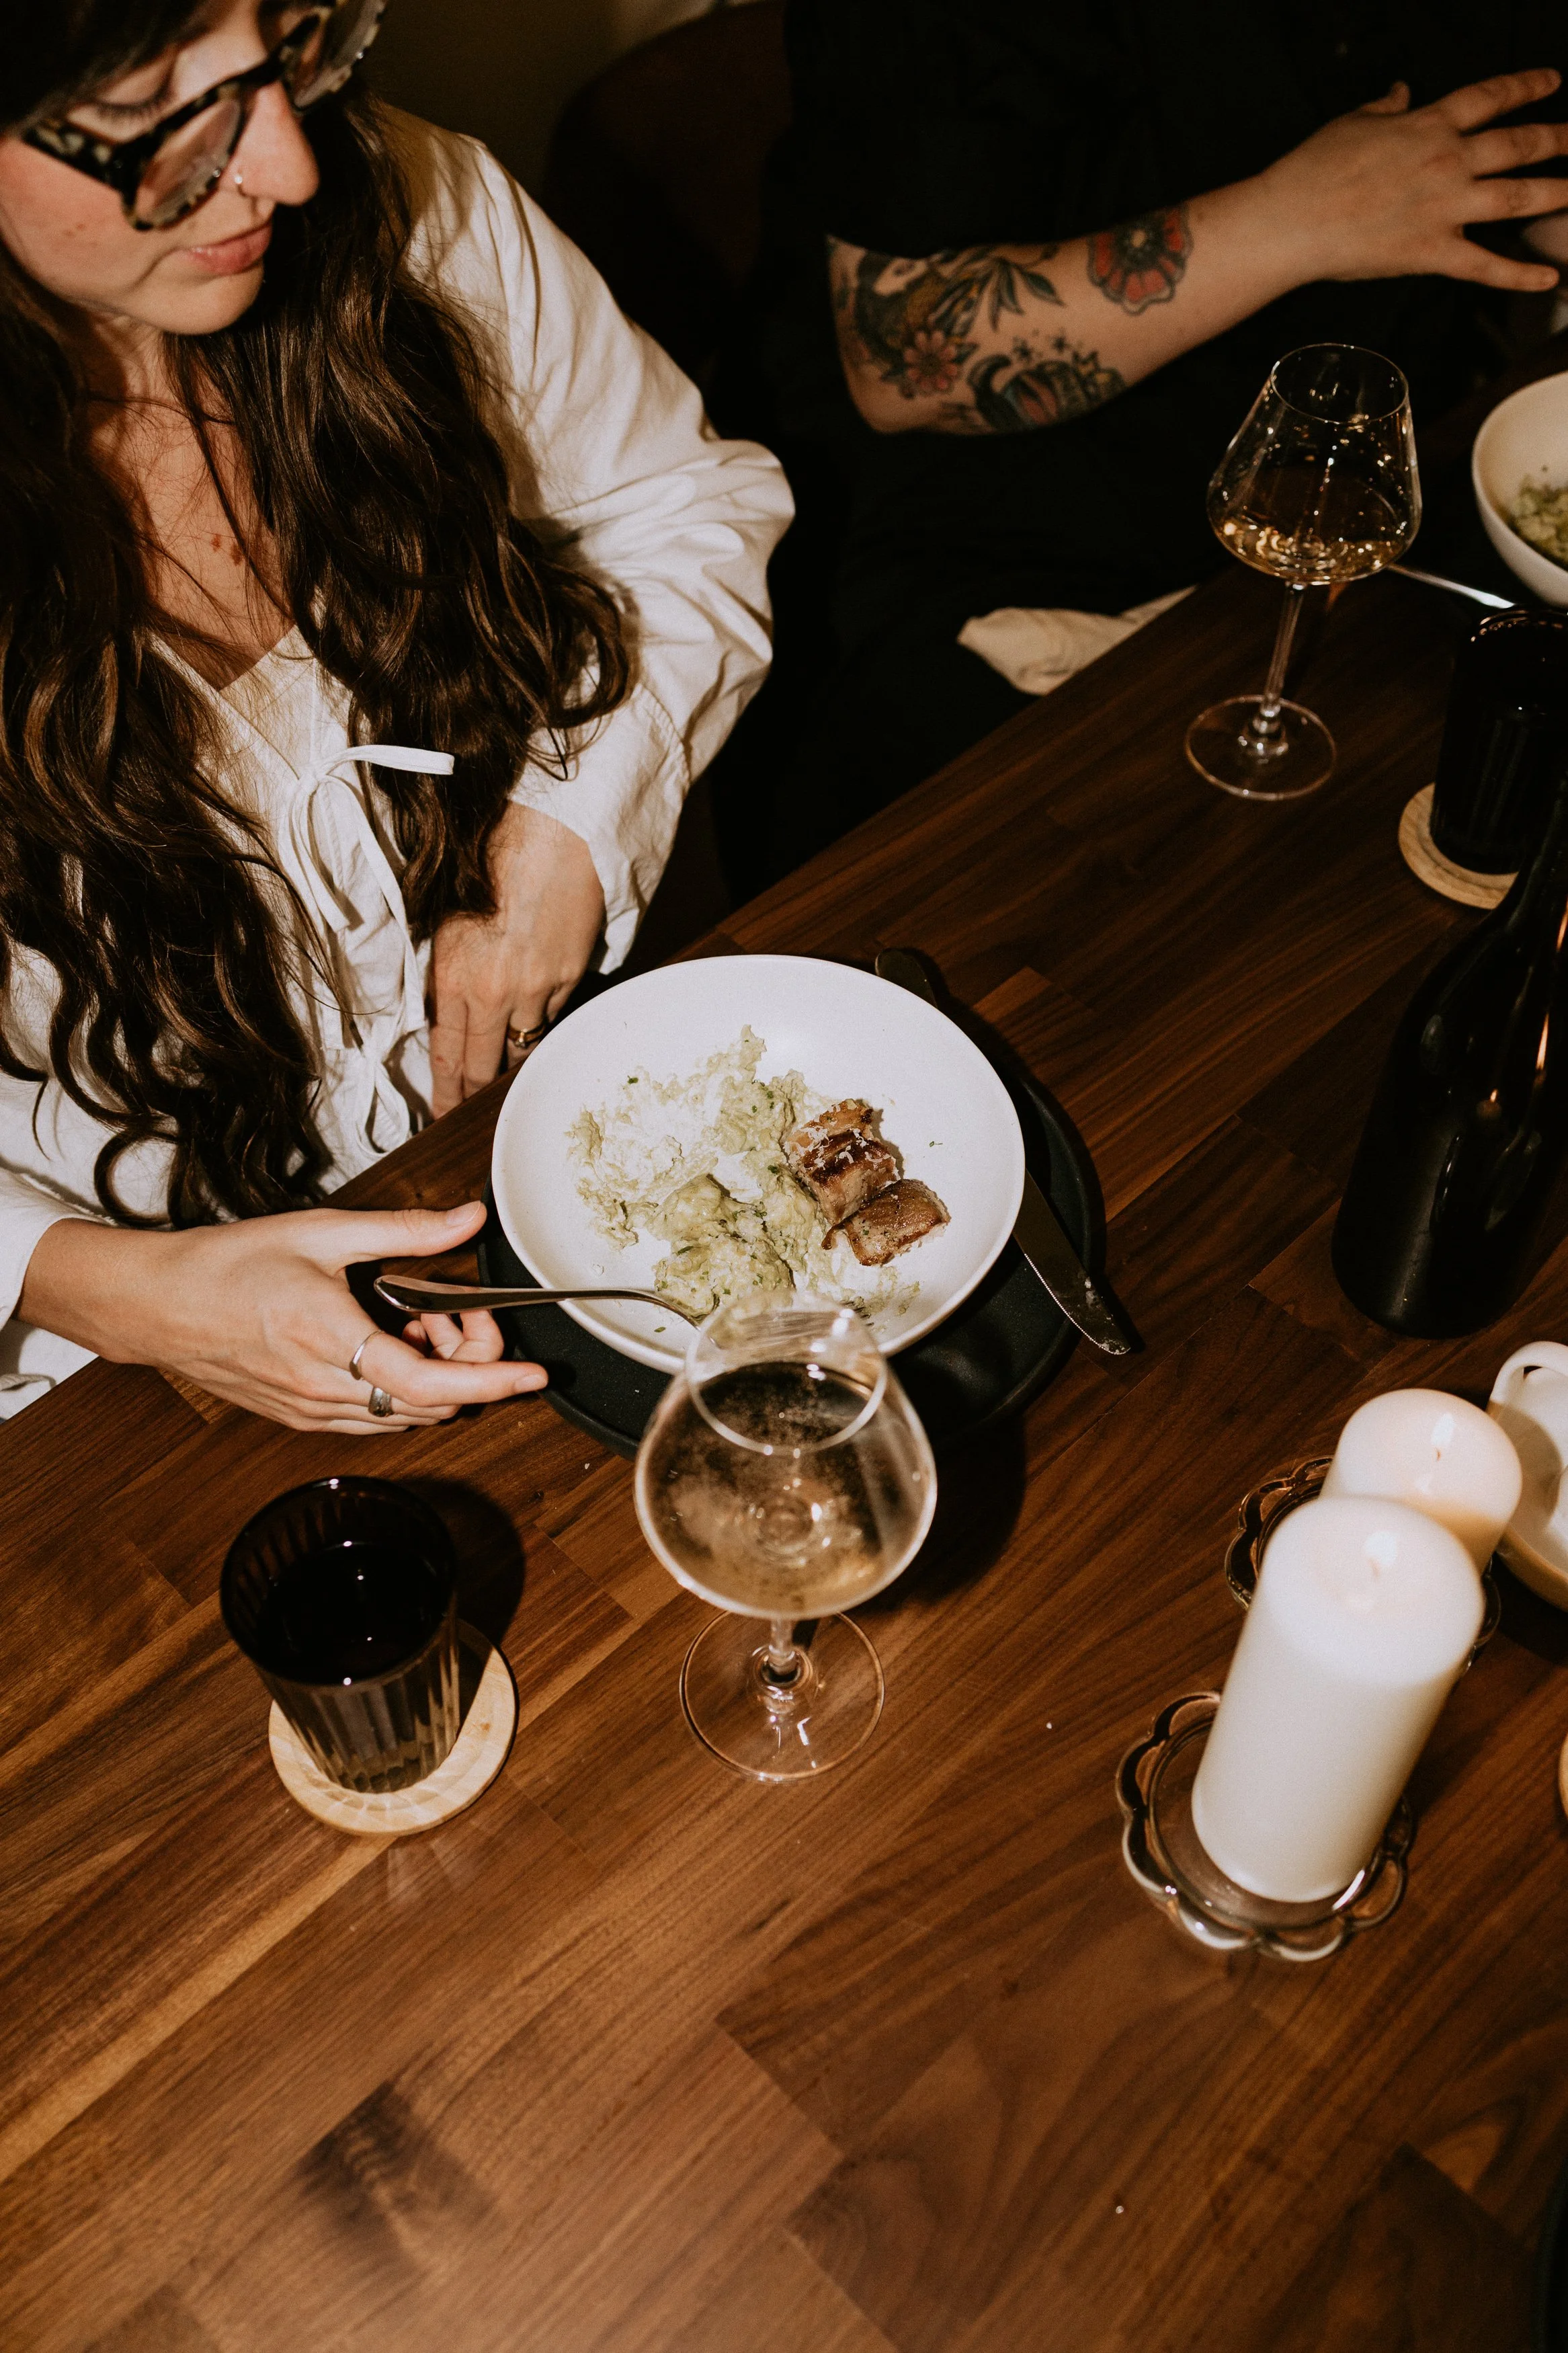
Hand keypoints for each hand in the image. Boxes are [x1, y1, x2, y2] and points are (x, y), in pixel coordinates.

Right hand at [18, 1200, 547, 1431]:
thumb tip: (467, 1220)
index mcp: (333, 1342)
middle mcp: (325, 1391)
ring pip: (404, 1417)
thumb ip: (404, 1232)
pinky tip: (384, 1343)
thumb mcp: (323, 1233)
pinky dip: (398, 1390)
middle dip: (465, 1365)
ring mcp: (310, 1412)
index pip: (435, 1383)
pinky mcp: (298, 1417)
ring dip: (430, 1378)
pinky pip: (371, 1420)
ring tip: (412, 1320)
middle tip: (453, 1312)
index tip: (535, 1374)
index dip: (494, 1382)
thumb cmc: (227, 1265)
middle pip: (431, 1405)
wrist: (156, 1305)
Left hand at [428, 803, 605, 1115]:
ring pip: (524, 1046)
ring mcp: (538, 989)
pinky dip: (543, 1017)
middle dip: (476, 1095)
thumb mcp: (447, 916)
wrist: (553, 833)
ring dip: (514, 1054)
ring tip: (508, 1062)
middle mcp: (495, 992)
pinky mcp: (572, 977)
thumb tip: (447, 1012)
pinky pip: (554, 1015)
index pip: (447, 1056)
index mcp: (455, 976)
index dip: (445, 1094)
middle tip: (472, 1114)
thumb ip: (446, 970)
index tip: (442, 1116)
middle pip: (485, 1068)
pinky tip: (538, 1004)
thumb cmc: (494, 859)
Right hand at [1261, 69, 1567, 292]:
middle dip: (1557, 139)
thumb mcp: (1353, 122)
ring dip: (1557, 193)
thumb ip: (1385, 107)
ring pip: (1517, 197)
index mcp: (1430, 125)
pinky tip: (1550, 279)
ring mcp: (1445, 208)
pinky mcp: (1432, 253)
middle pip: (1518, 145)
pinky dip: (1520, 275)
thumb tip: (1400, 93)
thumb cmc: (1314, 170)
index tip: (1551, 82)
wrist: (1291, 220)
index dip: (1526, 86)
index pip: (1491, 97)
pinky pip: (1486, 266)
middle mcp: (1448, 161)